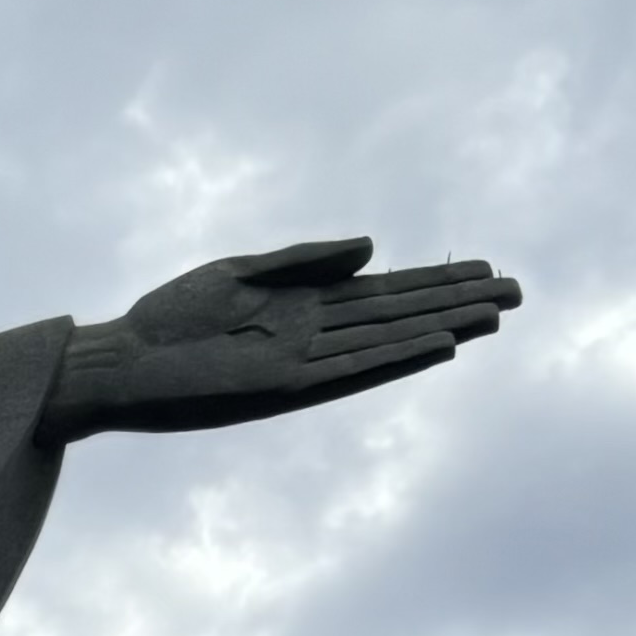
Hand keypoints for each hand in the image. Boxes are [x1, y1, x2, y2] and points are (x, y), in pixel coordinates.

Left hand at [45, 237, 520, 440]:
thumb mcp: (238, 272)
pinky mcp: (282, 387)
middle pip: (400, 314)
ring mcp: (302, 363)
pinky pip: (351, 370)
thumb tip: (374, 247)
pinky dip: (394, 356)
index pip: (385, 291)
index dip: (436, 280)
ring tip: (494, 317)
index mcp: (303, 305)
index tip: (487, 268)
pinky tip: (437, 345)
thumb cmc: (167, 318)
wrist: (117, 362)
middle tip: (518, 293)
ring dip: (442, 328)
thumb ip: (306, 259)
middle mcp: (312, 336)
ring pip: (387, 341)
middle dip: (456, 302)